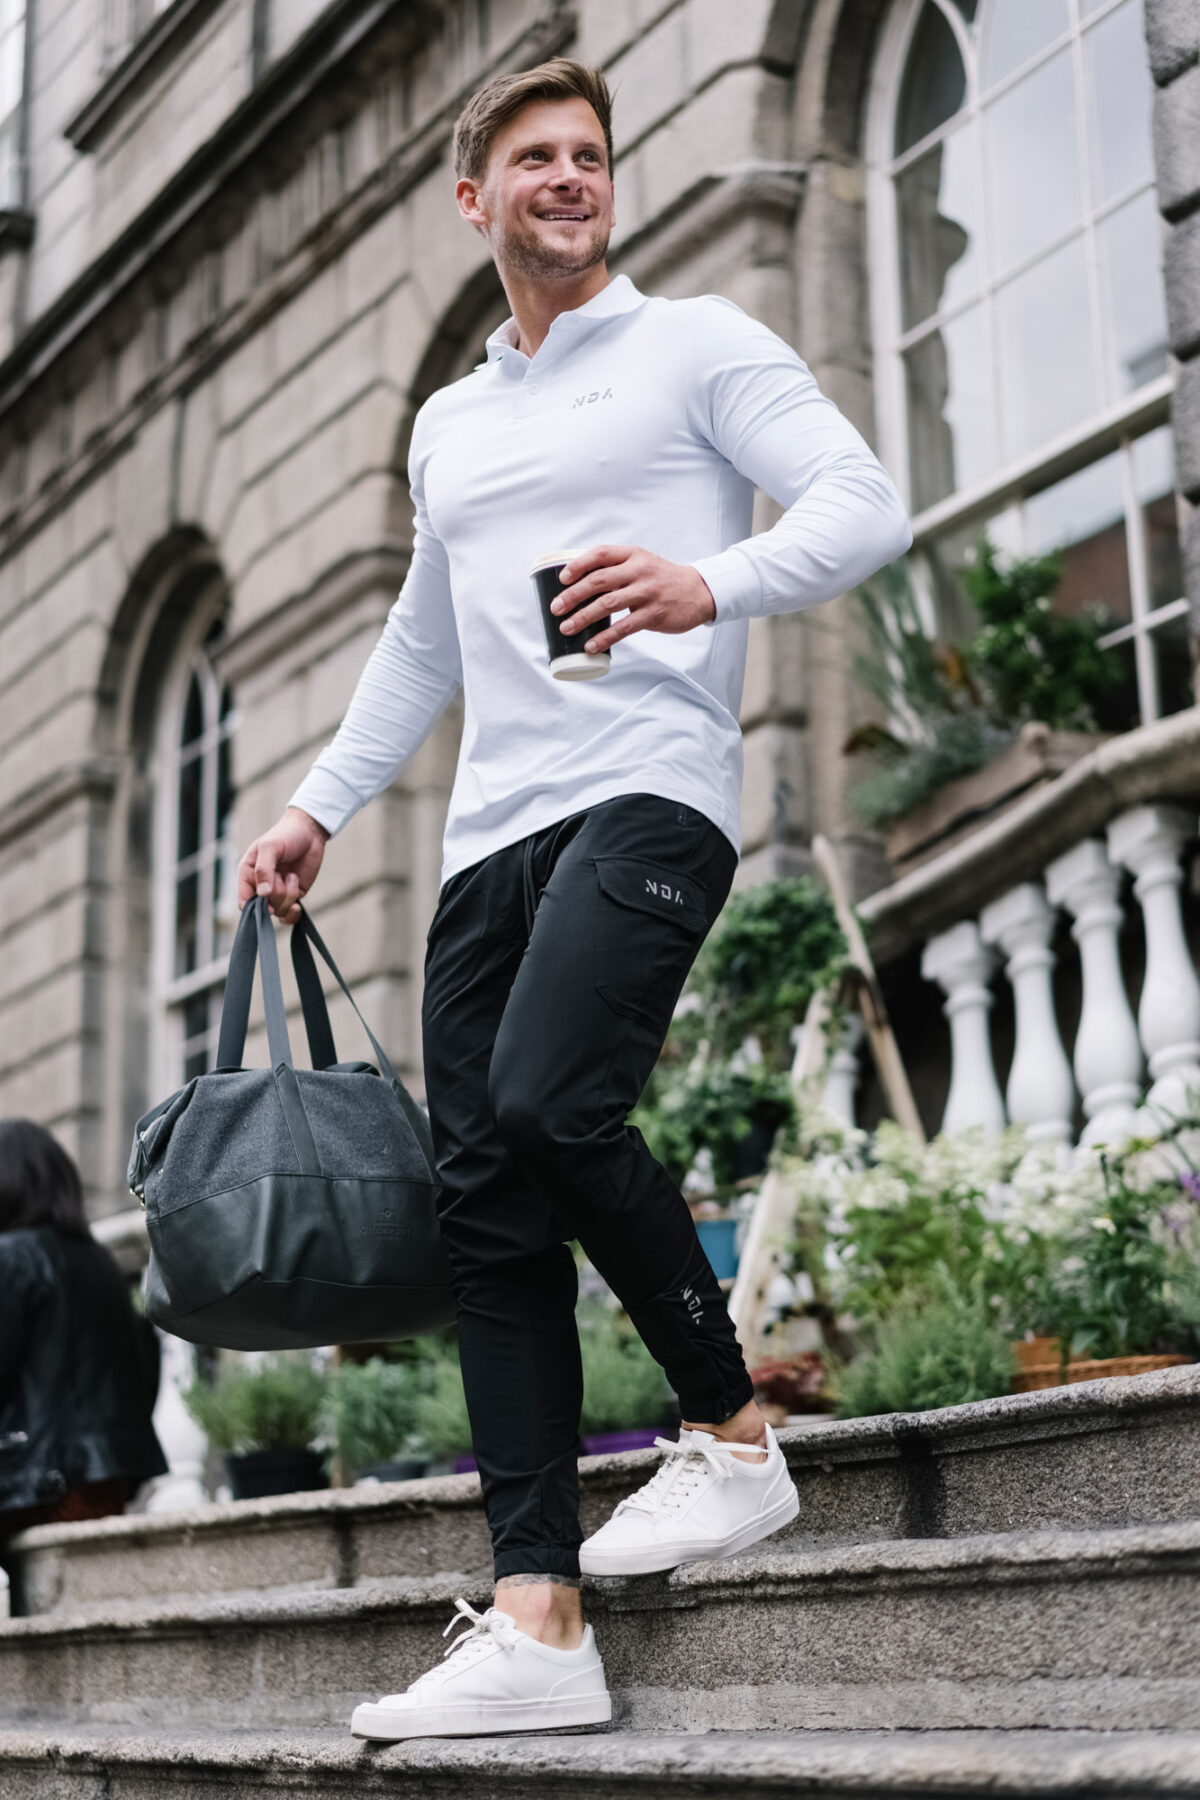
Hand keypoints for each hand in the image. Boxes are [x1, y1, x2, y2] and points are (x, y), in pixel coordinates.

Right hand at [236, 807, 329, 925]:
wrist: (310, 833)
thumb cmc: (285, 835)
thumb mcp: (269, 847)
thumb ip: (263, 869)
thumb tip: (262, 894)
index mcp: (248, 874)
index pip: (244, 900)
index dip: (253, 905)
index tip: (266, 899)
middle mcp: (261, 886)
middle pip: (263, 907)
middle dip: (275, 894)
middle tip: (282, 875)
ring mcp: (277, 892)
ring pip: (278, 911)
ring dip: (288, 895)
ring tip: (292, 876)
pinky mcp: (292, 895)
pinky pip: (288, 915)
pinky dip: (293, 914)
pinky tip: (297, 906)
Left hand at [550, 546, 716, 652]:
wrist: (698, 592)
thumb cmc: (663, 579)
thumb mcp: (642, 563)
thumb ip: (616, 568)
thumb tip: (579, 583)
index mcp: (633, 555)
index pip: (601, 554)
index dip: (578, 565)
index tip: (562, 578)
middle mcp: (640, 571)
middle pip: (599, 580)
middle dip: (573, 595)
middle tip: (556, 608)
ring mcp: (647, 593)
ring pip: (608, 604)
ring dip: (583, 617)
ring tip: (567, 628)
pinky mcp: (653, 614)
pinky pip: (624, 628)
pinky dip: (605, 638)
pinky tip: (591, 645)